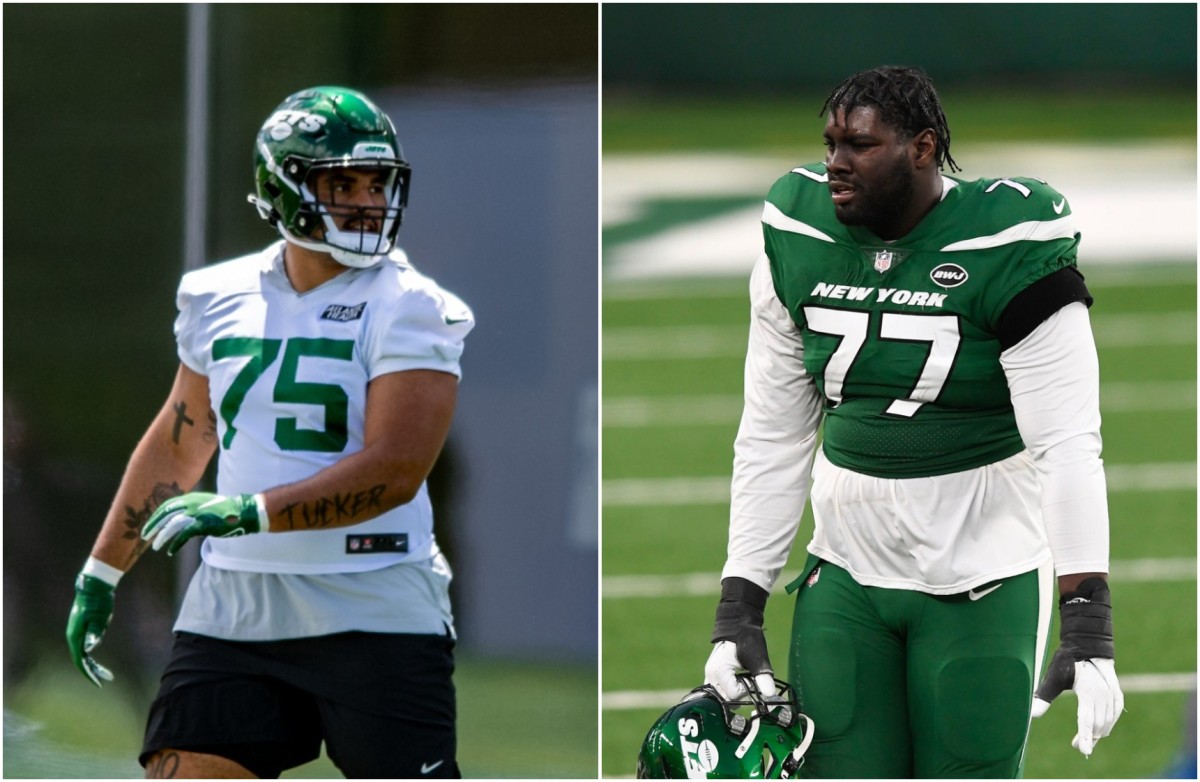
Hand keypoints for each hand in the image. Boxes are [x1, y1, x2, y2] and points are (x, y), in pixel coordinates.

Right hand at [66, 574, 115, 686]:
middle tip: (108, 679)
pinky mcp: (83, 628)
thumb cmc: (97, 601)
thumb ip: (94, 632)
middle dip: (94, 671)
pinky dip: (94, 655)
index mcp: (75, 636)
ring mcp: (77, 632)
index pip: (80, 660)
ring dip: (95, 664)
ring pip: (84, 654)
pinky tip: (101, 660)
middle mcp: (74, 636)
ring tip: (108, 674)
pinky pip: (87, 646)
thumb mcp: (98, 617)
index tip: (98, 683)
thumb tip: (89, 648)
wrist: (95, 586)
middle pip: (82, 659)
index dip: (89, 673)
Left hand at [141, 492, 265, 555]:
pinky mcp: (203, 525)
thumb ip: (193, 509)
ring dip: (162, 536)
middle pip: (165, 513)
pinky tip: (170, 551)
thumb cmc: (226, 510)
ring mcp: (197, 514)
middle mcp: (191, 504)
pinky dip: (175, 544)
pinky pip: (184, 535)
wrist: (243, 512)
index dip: (156, 515)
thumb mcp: (206, 505)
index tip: (150, 524)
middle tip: (144, 535)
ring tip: (154, 546)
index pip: (168, 505)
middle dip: (153, 524)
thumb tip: (182, 518)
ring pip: (172, 525)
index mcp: (191, 498)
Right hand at [705, 640, 776, 699]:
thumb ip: (762, 676)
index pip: (734, 696)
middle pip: (727, 700)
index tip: (751, 676)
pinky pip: (720, 692)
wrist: (737, 624)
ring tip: (742, 679)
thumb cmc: (747, 638)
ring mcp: (709, 677)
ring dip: (735, 693)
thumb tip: (770, 695)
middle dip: (740, 694)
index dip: (747, 689)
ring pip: (723, 698)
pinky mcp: (712, 676)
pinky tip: (737, 681)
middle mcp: (710, 677)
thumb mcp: (757, 657)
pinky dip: (729, 691)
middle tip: (747, 678)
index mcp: (718, 672)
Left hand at [1031, 577, 1123, 755]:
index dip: (1085, 737)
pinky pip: (1114, 715)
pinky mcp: (1117, 695)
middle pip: (1098, 725)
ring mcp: (1112, 695)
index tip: (1083, 751)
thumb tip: (1030, 713)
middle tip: (1076, 746)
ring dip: (1098, 733)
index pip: (1087, 720)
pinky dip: (1107, 724)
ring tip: (1085, 740)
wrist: (1088, 645)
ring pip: (1107, 722)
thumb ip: (1043, 696)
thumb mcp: (1053, 676)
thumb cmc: (1068, 660)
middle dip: (1088, 738)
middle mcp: (1103, 695)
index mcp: (1088, 691)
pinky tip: (1100, 731)